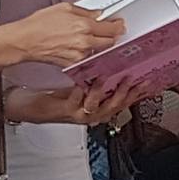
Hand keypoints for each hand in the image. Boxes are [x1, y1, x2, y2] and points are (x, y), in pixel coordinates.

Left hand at [4, 75, 156, 126]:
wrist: (31, 107)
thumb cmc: (58, 97)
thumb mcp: (84, 89)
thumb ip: (100, 81)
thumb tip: (115, 65)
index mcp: (100, 108)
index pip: (124, 101)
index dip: (136, 93)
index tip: (146, 82)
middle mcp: (93, 114)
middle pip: (115, 105)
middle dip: (126, 92)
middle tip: (133, 79)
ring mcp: (81, 114)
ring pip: (98, 105)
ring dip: (104, 91)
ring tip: (108, 78)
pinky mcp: (67, 111)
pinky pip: (77, 100)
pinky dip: (81, 90)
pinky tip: (83, 82)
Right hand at [8, 2, 123, 67]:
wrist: (25, 41)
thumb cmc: (39, 24)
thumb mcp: (64, 8)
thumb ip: (85, 11)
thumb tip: (97, 14)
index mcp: (84, 26)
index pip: (111, 28)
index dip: (118, 26)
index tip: (119, 24)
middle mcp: (84, 42)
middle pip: (110, 41)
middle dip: (112, 36)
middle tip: (110, 30)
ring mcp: (79, 55)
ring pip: (99, 51)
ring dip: (100, 44)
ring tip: (91, 37)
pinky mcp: (73, 64)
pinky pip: (88, 58)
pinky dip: (88, 52)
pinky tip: (81, 46)